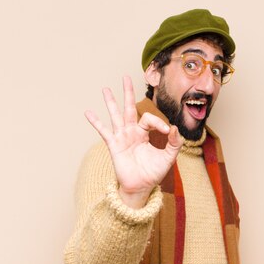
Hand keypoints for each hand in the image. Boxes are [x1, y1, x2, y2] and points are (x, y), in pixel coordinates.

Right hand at [85, 76, 182, 207]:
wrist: (141, 187)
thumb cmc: (154, 172)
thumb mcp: (168, 157)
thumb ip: (174, 143)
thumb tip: (174, 128)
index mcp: (144, 132)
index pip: (148, 118)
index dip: (158, 122)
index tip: (166, 131)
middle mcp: (131, 132)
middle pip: (129, 108)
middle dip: (127, 92)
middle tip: (125, 77)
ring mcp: (121, 137)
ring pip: (116, 116)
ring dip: (111, 102)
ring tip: (105, 89)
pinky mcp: (114, 145)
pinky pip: (104, 131)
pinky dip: (96, 122)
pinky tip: (88, 112)